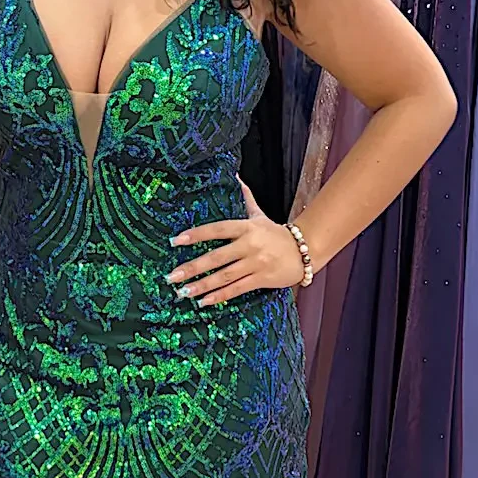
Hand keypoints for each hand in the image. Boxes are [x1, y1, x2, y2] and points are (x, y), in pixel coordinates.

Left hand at [166, 180, 307, 304]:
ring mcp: (256, 263)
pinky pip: (237, 289)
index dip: (196, 235)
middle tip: (171, 276)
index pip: (217, 229)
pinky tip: (203, 301)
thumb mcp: (260, 215)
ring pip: (224, 276)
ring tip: (183, 292)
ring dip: (202, 285)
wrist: (305, 250)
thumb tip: (235, 177)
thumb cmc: (277, 234)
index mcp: (246, 227)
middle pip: (216, 257)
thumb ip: (246, 199)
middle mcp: (249, 245)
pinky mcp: (262, 279)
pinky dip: (220, 296)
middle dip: (193, 267)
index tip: (175, 241)